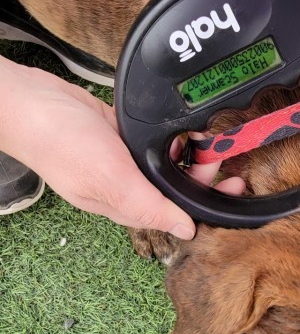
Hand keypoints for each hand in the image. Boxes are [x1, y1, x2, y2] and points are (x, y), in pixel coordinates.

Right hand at [0, 56, 243, 237]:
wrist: (31, 102)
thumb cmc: (62, 144)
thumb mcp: (110, 180)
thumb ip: (149, 207)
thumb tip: (186, 231)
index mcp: (128, 206)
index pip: (178, 214)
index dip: (208, 203)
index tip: (233, 188)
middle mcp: (131, 187)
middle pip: (179, 188)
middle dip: (205, 176)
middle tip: (222, 155)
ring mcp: (127, 162)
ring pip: (171, 165)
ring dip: (193, 155)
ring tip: (208, 139)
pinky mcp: (125, 139)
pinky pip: (159, 144)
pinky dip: (176, 137)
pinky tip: (186, 129)